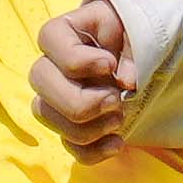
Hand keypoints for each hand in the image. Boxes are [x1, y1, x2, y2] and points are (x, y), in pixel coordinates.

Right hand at [32, 0, 137, 158]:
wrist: (142, 61)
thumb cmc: (136, 39)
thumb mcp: (138, 30)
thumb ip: (133, 47)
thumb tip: (125, 80)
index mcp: (65, 32)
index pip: (49, 38)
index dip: (78, 59)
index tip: (109, 64)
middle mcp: (51, 63)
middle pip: (39, 80)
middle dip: (81, 99)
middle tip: (115, 99)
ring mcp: (55, 97)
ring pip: (45, 115)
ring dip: (87, 127)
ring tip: (119, 119)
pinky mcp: (69, 126)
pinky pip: (68, 145)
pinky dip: (92, 151)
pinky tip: (117, 143)